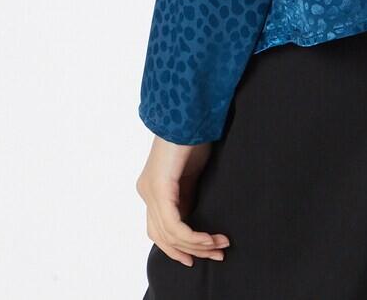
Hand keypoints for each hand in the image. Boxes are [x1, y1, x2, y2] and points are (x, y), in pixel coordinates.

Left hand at [136, 136, 229, 266]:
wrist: (191, 111)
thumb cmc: (195, 136)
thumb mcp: (191, 173)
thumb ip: (188, 195)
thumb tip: (195, 219)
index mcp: (153, 188)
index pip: (160, 230)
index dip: (179, 248)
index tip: (203, 254)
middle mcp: (146, 191)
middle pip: (163, 237)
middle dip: (192, 250)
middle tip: (218, 253)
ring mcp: (150, 191)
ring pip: (169, 234)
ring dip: (197, 245)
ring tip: (220, 245)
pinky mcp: (160, 188)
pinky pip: (174, 225)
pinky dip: (192, 236)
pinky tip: (209, 238)